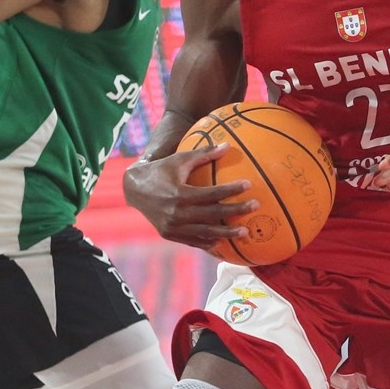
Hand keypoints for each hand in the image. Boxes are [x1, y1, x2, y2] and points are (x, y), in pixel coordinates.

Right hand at [122, 145, 259, 250]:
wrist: (134, 189)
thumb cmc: (161, 169)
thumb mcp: (180, 159)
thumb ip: (204, 153)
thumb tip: (228, 146)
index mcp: (179, 194)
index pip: (211, 194)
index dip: (230, 190)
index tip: (249, 185)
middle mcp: (176, 214)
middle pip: (212, 215)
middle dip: (235, 211)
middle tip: (255, 207)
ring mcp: (173, 227)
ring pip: (205, 233)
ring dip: (226, 233)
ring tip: (245, 232)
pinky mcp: (170, 235)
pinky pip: (193, 241)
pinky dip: (208, 242)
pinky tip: (223, 242)